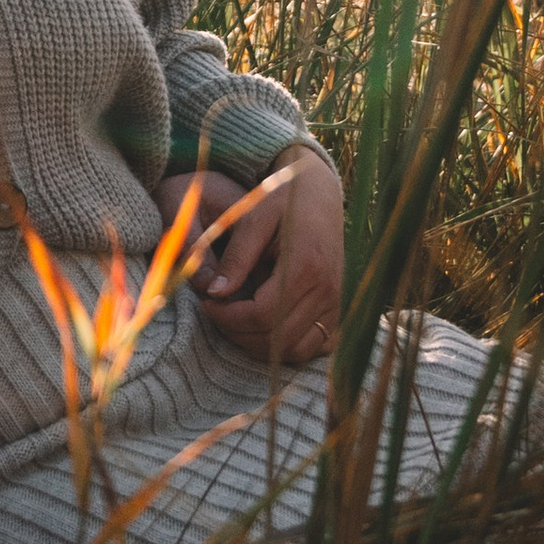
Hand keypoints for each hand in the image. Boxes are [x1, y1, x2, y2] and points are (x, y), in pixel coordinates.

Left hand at [190, 149, 344, 369]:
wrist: (318, 194)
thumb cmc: (282, 201)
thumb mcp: (253, 219)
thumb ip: (235, 257)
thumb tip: (214, 292)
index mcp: (304, 266)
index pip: (262, 316)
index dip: (227, 318)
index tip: (205, 304)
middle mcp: (326, 290)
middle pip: (277, 338)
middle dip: (238, 333)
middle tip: (215, 312)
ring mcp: (336, 302)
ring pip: (296, 349)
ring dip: (261, 346)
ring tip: (235, 321)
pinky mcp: (337, 308)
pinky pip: (315, 346)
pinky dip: (287, 347)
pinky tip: (263, 329)